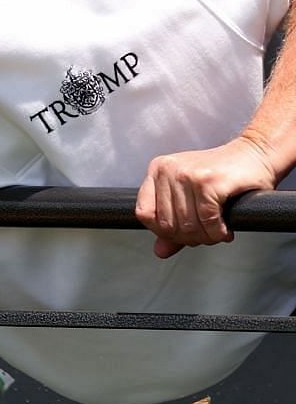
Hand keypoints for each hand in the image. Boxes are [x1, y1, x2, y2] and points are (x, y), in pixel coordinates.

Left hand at [135, 136, 272, 258]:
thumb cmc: (225, 173)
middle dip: (188, 238)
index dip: (162, 231)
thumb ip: (173, 222)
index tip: (181, 235)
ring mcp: (187, 174)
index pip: (145, 213)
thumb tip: (160, 251)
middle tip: (206, 237)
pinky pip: (207, 220)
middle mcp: (168, 169)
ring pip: (187, 225)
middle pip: (167, 223)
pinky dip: (217, 232)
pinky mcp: (208, 181)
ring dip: (205, 237)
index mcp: (158, 170)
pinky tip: (225, 231)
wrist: (258, 153)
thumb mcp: (192, 196)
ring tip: (216, 234)